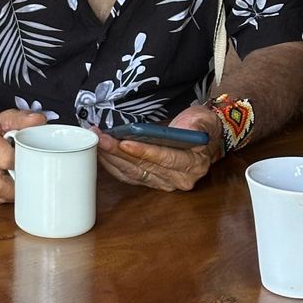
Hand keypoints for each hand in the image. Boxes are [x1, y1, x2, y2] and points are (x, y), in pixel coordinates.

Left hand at [96, 104, 221, 192]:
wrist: (202, 140)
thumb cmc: (201, 128)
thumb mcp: (205, 120)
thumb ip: (197, 124)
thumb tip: (186, 127)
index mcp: (193, 164)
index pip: (166, 159)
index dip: (145, 151)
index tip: (125, 143)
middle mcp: (179, 178)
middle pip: (144, 166)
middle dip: (119, 152)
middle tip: (102, 138)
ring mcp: (163, 182)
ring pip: (132, 172)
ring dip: (112, 157)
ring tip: (98, 141)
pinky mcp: (150, 181)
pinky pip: (127, 176)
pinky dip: (112, 165)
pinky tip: (101, 153)